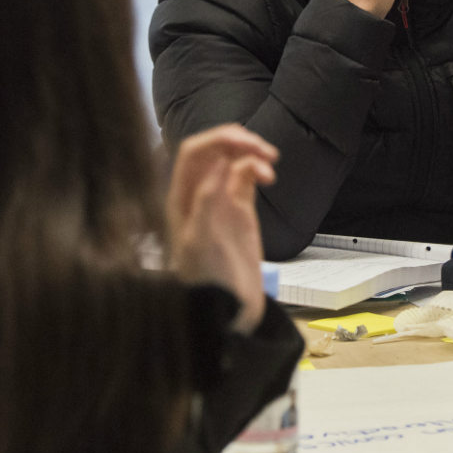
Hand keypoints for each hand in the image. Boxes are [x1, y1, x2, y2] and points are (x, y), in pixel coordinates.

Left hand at [167, 125, 278, 331]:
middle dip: (237, 142)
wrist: (229, 312)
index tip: (243, 141)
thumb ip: (207, 201)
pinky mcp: (239, 211)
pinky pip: (247, 177)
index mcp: (181, 198)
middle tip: (263, 148)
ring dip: (251, 153)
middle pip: (214, 150)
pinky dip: (258, 170)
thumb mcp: (201, 242)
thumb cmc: (208, 283)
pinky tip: (269, 177)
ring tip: (271, 161)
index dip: (217, 140)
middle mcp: (198, 195)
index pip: (193, 153)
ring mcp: (220, 201)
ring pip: (232, 160)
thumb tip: (219, 163)